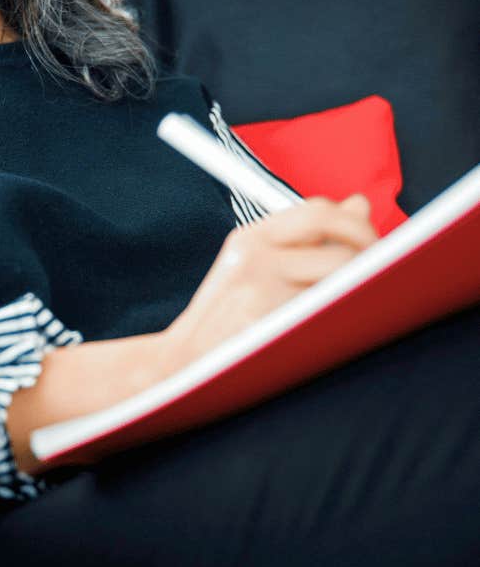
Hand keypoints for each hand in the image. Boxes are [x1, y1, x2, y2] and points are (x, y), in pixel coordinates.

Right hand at [160, 193, 378, 371]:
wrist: (182, 363)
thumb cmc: (229, 317)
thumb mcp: (256, 265)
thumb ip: (307, 236)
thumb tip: (359, 203)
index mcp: (250, 238)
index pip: (318, 211)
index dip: (356, 226)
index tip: (372, 245)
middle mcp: (253, 257)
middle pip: (339, 247)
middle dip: (372, 263)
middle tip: (383, 280)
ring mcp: (258, 292)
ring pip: (341, 283)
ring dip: (360, 295)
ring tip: (359, 307)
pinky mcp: (265, 325)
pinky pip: (327, 317)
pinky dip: (342, 321)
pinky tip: (339, 330)